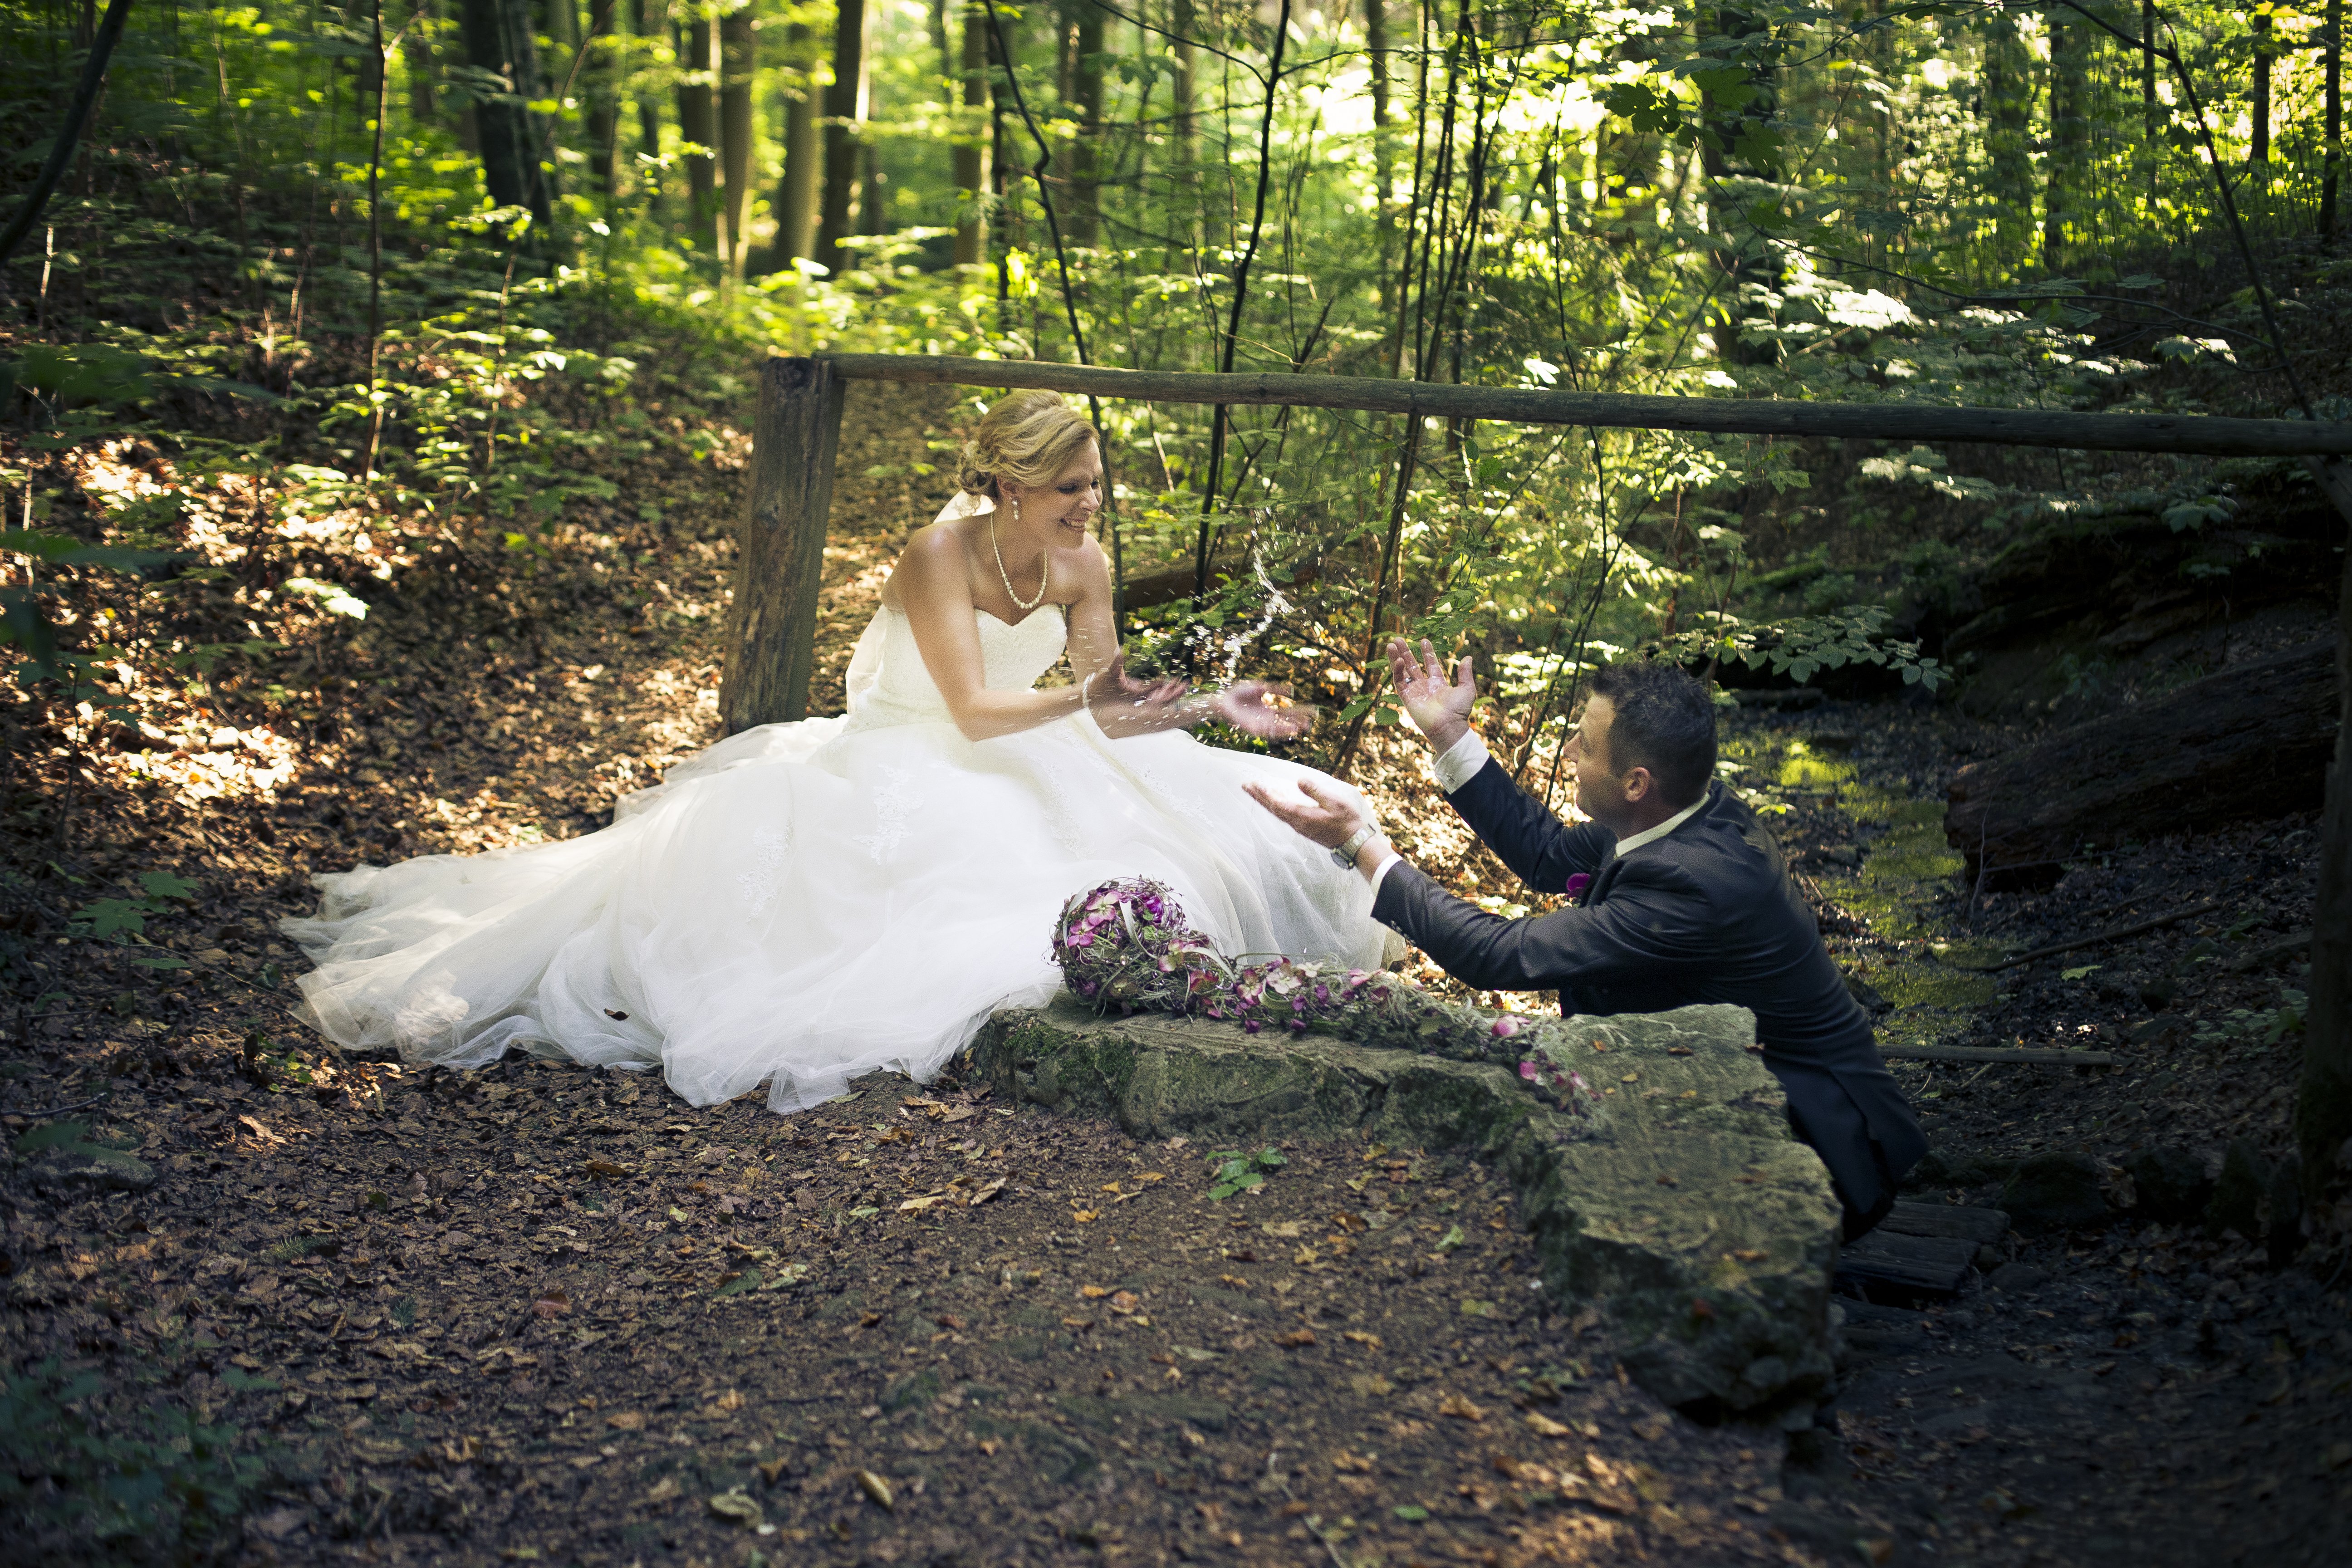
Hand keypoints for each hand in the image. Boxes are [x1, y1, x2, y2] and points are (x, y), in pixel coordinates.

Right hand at [1091, 654, 1188, 730]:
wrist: (1090, 698)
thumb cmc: (1098, 686)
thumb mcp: (1107, 673)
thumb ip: (1116, 661)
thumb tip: (1120, 648)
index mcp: (1133, 694)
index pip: (1152, 691)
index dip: (1164, 687)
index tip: (1176, 682)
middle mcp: (1137, 699)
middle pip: (1159, 696)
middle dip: (1172, 691)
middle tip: (1186, 685)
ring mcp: (1137, 699)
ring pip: (1157, 696)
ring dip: (1169, 691)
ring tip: (1182, 684)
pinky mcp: (1134, 697)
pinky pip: (1151, 695)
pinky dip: (1160, 691)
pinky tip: (1168, 686)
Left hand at [1213, 681, 1314, 741]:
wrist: (1223, 700)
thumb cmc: (1238, 693)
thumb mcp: (1260, 687)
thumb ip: (1275, 689)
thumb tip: (1292, 690)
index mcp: (1270, 710)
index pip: (1289, 712)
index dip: (1301, 711)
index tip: (1313, 711)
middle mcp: (1267, 719)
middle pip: (1287, 721)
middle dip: (1298, 722)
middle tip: (1311, 723)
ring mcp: (1261, 724)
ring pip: (1279, 728)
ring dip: (1289, 728)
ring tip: (1301, 728)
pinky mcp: (1254, 728)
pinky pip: (1268, 730)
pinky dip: (1278, 730)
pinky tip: (1286, 729)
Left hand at [1243, 775, 1366, 851]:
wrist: (1353, 842)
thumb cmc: (1346, 822)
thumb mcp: (1333, 803)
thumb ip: (1315, 792)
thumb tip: (1299, 780)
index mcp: (1302, 817)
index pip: (1278, 804)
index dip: (1265, 794)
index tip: (1254, 784)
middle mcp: (1297, 823)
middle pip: (1273, 809)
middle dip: (1258, 797)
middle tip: (1245, 785)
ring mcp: (1300, 827)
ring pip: (1278, 813)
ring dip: (1265, 801)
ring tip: (1255, 791)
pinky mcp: (1304, 828)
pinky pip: (1285, 816)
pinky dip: (1276, 806)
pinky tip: (1275, 801)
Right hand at [1387, 638, 1477, 750]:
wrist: (1448, 726)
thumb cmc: (1459, 711)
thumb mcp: (1466, 689)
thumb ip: (1465, 673)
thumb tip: (1468, 657)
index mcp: (1438, 684)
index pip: (1430, 664)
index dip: (1427, 653)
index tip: (1424, 640)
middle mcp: (1425, 687)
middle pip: (1412, 665)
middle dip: (1406, 652)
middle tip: (1399, 639)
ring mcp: (1415, 692)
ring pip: (1402, 671)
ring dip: (1396, 657)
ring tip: (1391, 644)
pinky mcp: (1407, 698)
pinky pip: (1399, 682)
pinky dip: (1397, 671)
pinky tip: (1398, 659)